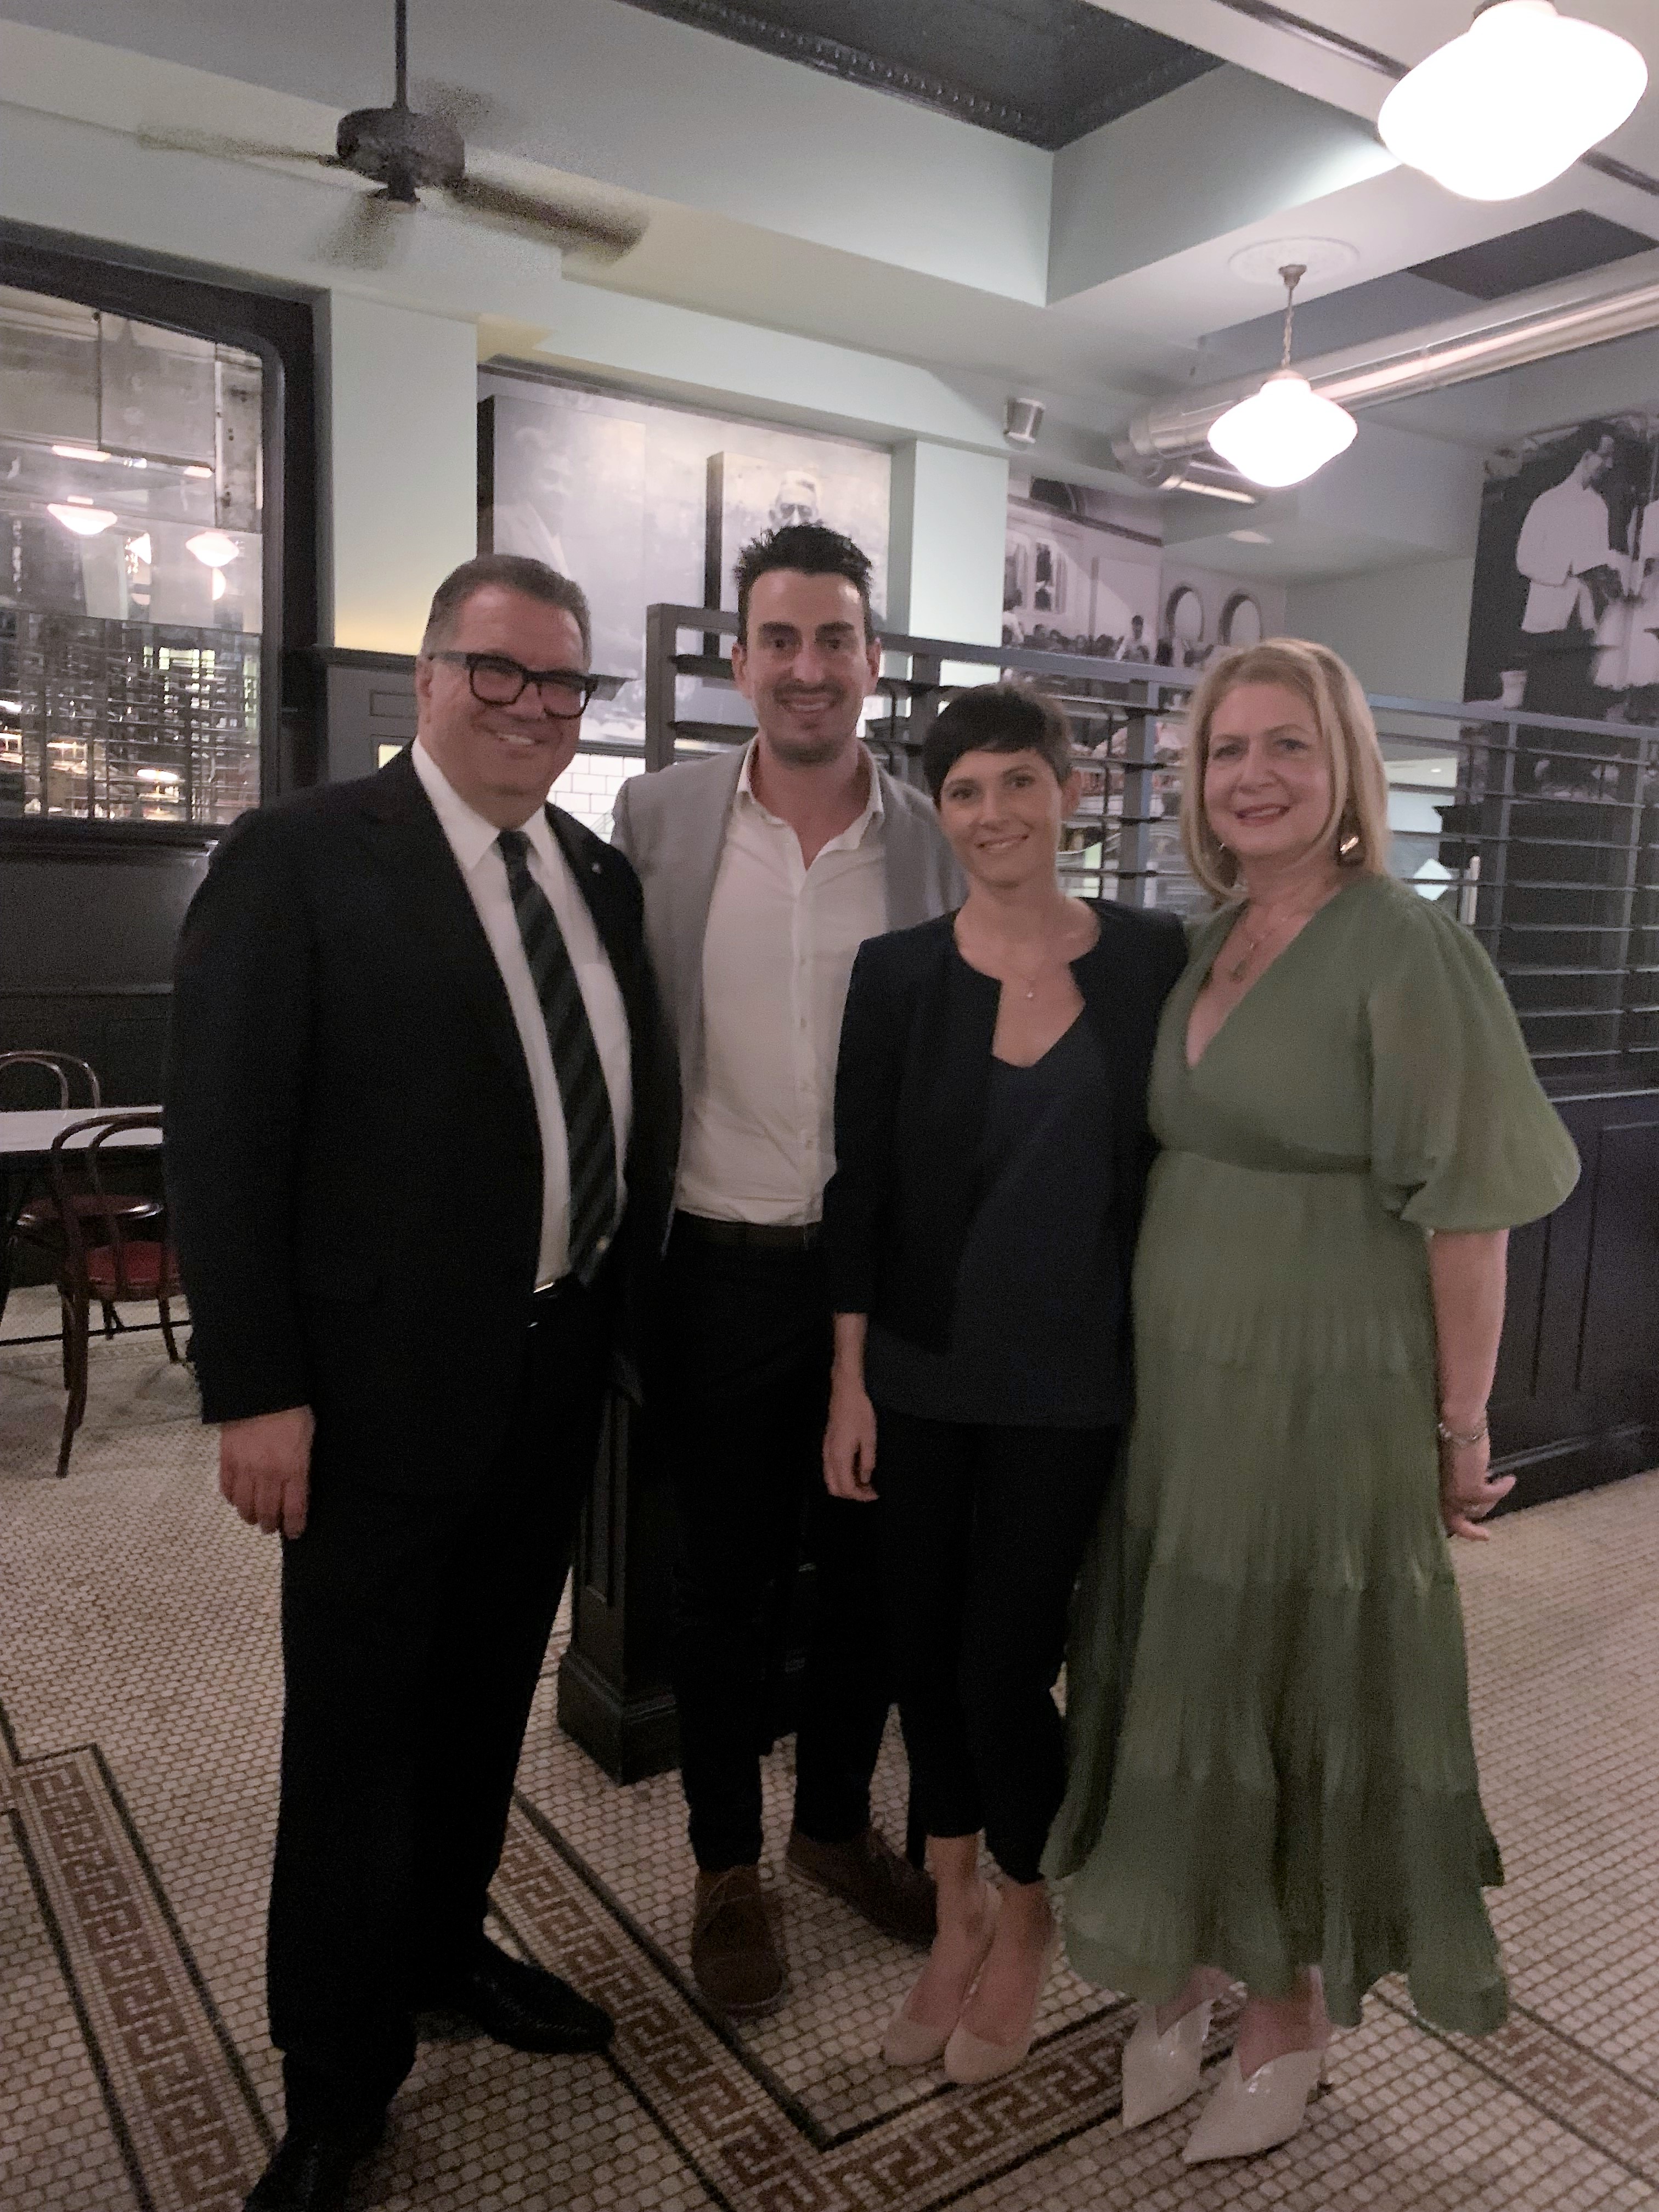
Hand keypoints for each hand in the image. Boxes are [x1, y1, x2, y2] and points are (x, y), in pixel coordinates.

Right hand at [219, 1405, 314, 1537]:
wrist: (261, 1391)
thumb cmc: (293, 1412)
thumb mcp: (308, 1439)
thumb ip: (302, 1466)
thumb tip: (299, 1486)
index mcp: (293, 1469)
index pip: (294, 1509)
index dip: (294, 1525)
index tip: (295, 1532)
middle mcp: (268, 1475)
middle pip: (267, 1512)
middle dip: (270, 1525)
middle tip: (271, 1528)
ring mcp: (245, 1469)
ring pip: (245, 1505)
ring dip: (250, 1516)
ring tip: (254, 1519)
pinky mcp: (227, 1461)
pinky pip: (227, 1489)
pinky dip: (232, 1499)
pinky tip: (236, 1500)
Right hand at [823, 1378, 877, 1501]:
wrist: (845, 1393)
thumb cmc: (859, 1413)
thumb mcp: (869, 1439)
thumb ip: (867, 1462)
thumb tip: (865, 1480)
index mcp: (840, 1457)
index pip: (847, 1488)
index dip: (861, 1496)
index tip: (875, 1494)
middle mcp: (829, 1458)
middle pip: (835, 1489)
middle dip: (852, 1494)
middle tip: (869, 1491)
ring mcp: (825, 1451)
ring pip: (830, 1480)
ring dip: (846, 1486)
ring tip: (864, 1482)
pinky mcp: (827, 1445)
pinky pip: (830, 1470)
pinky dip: (842, 1476)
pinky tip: (855, 1470)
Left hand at [1439, 1430, 1513, 1541]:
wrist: (1458, 1424)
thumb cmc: (1452, 1434)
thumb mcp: (1453, 1461)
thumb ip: (1458, 1475)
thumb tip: (1477, 1480)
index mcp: (1433, 1486)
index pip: (1442, 1511)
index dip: (1455, 1520)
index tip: (1468, 1525)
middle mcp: (1442, 1494)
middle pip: (1456, 1523)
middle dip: (1472, 1533)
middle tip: (1487, 1536)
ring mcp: (1457, 1494)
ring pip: (1479, 1509)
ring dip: (1492, 1499)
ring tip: (1501, 1484)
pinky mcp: (1472, 1490)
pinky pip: (1493, 1495)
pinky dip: (1503, 1488)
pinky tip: (1509, 1479)